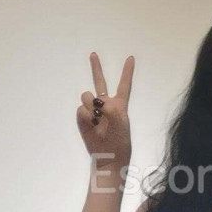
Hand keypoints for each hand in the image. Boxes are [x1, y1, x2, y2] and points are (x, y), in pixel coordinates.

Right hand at [76, 52, 134, 166]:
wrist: (107, 156)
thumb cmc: (119, 141)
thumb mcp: (120, 123)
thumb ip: (110, 108)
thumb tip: (97, 103)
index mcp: (120, 104)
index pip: (124, 85)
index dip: (127, 71)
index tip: (130, 58)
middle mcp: (105, 104)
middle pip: (100, 82)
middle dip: (96, 68)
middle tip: (93, 54)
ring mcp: (93, 110)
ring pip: (86, 96)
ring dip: (91, 105)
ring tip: (97, 119)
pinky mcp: (82, 117)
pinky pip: (80, 109)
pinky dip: (85, 116)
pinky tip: (91, 125)